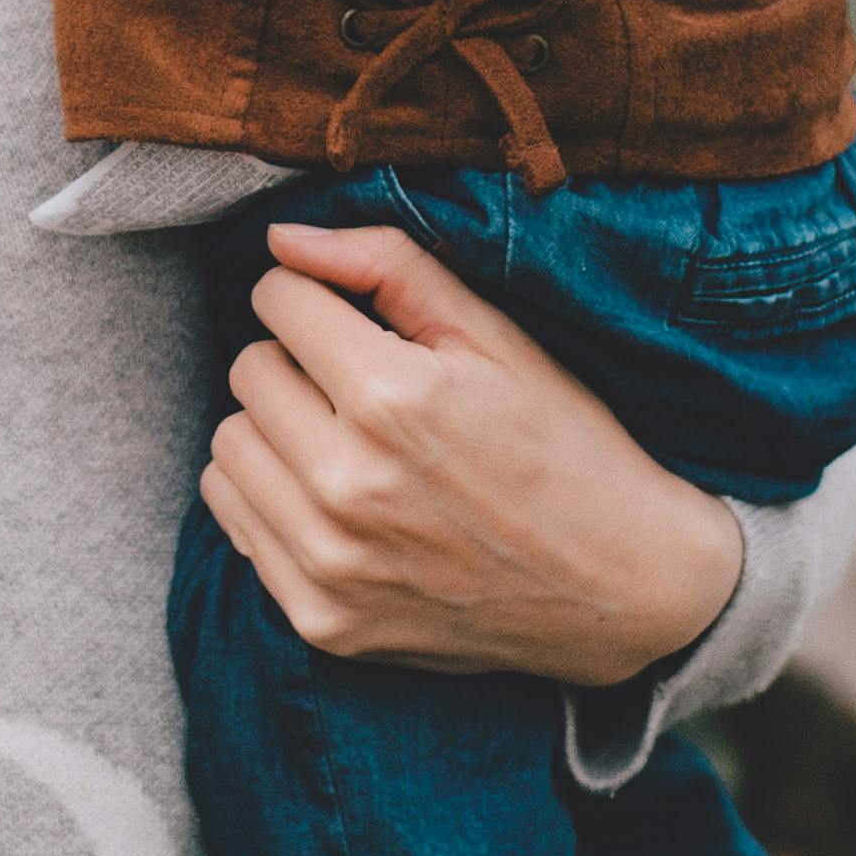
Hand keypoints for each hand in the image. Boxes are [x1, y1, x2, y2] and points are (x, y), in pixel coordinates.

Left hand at [199, 219, 740, 680]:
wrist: (626, 586)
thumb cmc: (566, 446)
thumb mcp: (497, 337)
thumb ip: (386, 267)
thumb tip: (280, 236)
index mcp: (392, 398)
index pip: (276, 302)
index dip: (314, 298)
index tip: (350, 319)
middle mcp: (347, 485)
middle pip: (247, 372)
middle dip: (295, 362)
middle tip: (362, 386)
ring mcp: (329, 562)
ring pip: (228, 448)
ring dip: (274, 430)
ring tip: (347, 442)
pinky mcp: (321, 619)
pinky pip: (237, 523)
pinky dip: (273, 498)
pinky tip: (340, 501)